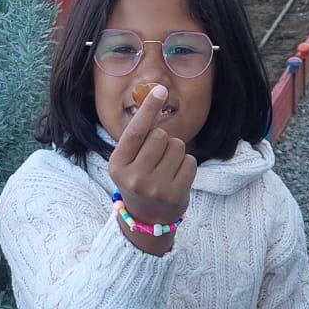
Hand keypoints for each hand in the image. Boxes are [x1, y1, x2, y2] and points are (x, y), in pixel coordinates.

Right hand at [108, 85, 196, 227]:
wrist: (147, 219)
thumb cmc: (138, 179)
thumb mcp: (128, 160)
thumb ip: (138, 135)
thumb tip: (155, 97)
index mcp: (118, 164)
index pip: (136, 131)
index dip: (149, 109)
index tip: (160, 89)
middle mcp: (134, 177)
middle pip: (160, 135)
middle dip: (163, 139)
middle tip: (157, 157)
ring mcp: (155, 188)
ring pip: (178, 146)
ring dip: (176, 152)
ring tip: (166, 168)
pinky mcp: (175, 195)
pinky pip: (190, 162)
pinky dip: (186, 165)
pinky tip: (176, 177)